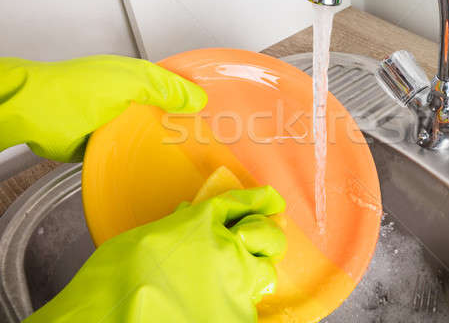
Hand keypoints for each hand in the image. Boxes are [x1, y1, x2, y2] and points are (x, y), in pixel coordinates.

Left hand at [0, 55, 206, 161]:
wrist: (35, 116)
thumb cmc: (74, 91)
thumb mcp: (129, 82)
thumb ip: (165, 88)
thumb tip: (198, 99)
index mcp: (137, 78)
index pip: (175, 85)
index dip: (195, 96)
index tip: (218, 110)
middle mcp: (129, 99)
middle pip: (165, 111)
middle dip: (184, 124)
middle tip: (209, 140)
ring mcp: (118, 123)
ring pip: (150, 133)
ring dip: (164, 143)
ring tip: (192, 158)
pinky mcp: (106, 145)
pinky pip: (132, 152)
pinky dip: (144, 158)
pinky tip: (160, 167)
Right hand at [25, 186, 286, 322]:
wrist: (115, 316)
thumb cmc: (117, 278)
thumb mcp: (146, 238)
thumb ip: (177, 228)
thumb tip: (186, 220)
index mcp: (200, 222)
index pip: (239, 203)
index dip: (259, 200)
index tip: (271, 200)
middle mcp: (225, 246)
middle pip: (265, 234)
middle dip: (265, 236)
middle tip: (254, 242)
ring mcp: (236, 281)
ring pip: (263, 273)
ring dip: (253, 273)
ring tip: (234, 280)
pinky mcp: (238, 314)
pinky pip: (250, 307)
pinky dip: (238, 307)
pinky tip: (223, 307)